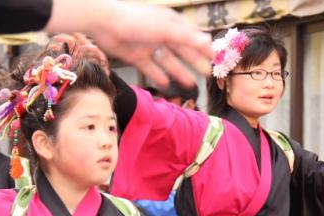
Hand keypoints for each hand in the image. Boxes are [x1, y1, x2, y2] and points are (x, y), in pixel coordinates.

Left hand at [47, 1, 212, 85]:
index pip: (192, 37)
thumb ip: (187, 37)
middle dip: (195, 62)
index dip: (204, 48)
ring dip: (179, 73)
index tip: (216, 59)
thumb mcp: (166, 29)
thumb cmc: (137, 21)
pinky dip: (159, 76)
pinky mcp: (136, 56)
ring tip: (190, 85)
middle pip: (182, 51)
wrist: (106, 24)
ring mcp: (149, 46)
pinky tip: (167, 85)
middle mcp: (161, 34)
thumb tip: (207, 42)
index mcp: (171, 24)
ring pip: (168, 62)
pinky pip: (151, 68)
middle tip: (207, 75)